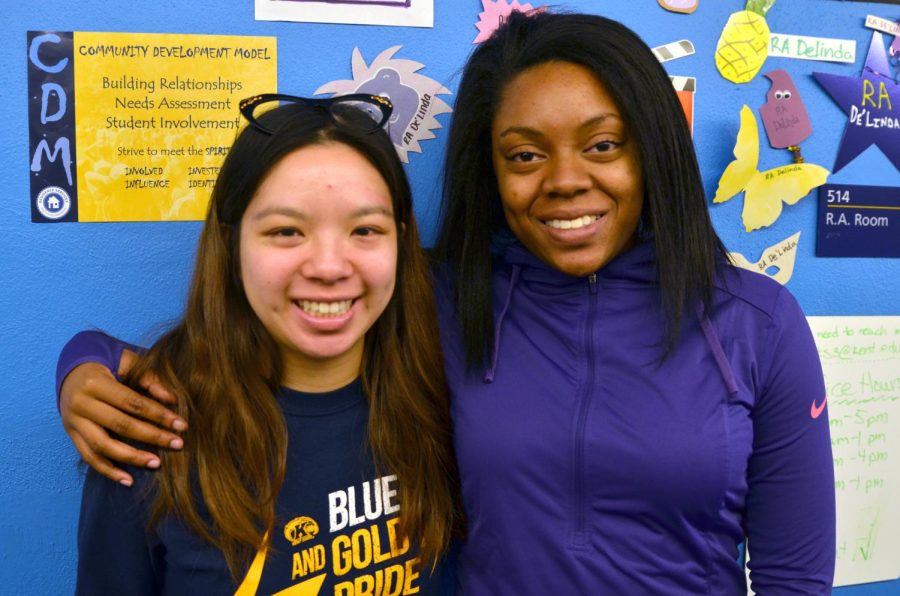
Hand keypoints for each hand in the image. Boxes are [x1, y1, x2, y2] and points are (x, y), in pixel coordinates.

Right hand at [59, 349, 186, 485]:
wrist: (71, 370)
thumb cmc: (107, 365)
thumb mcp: (127, 362)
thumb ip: (149, 378)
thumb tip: (172, 399)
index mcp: (95, 383)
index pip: (132, 403)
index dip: (158, 415)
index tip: (182, 425)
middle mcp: (80, 404)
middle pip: (120, 425)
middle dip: (152, 436)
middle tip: (178, 444)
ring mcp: (73, 422)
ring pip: (102, 446)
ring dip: (132, 457)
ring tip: (156, 463)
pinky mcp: (71, 435)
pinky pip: (88, 457)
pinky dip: (108, 471)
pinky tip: (128, 479)